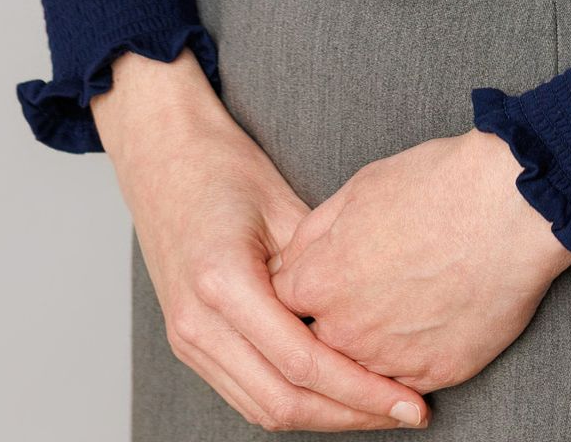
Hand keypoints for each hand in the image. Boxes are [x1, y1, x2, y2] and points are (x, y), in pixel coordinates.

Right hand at [93, 47, 432, 430]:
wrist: (162, 155)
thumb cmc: (224, 167)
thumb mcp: (285, 205)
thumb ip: (324, 264)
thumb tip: (379, 313)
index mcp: (223, 282)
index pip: (302, 362)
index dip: (360, 390)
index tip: (408, 397)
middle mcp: (198, 323)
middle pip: (282, 401)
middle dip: (350, 414)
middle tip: (407, 411)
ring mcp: (187, 339)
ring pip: (262, 408)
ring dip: (324, 417)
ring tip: (379, 408)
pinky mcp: (189, 343)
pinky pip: (245, 392)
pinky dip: (293, 401)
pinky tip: (335, 392)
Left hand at [266, 127, 570, 395]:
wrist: (511, 205)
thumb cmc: (438, 185)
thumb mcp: (360, 188)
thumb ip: (315, 233)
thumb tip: (295, 258)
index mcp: (321, 282)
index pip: (286, 302)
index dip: (308, 284)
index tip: (328, 273)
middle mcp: (348, 331)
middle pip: (322, 339)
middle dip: (339, 316)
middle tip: (375, 283)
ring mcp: (392, 360)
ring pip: (364, 365)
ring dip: (374, 341)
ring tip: (407, 298)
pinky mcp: (437, 374)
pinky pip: (408, 378)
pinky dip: (415, 355)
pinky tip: (434, 316)